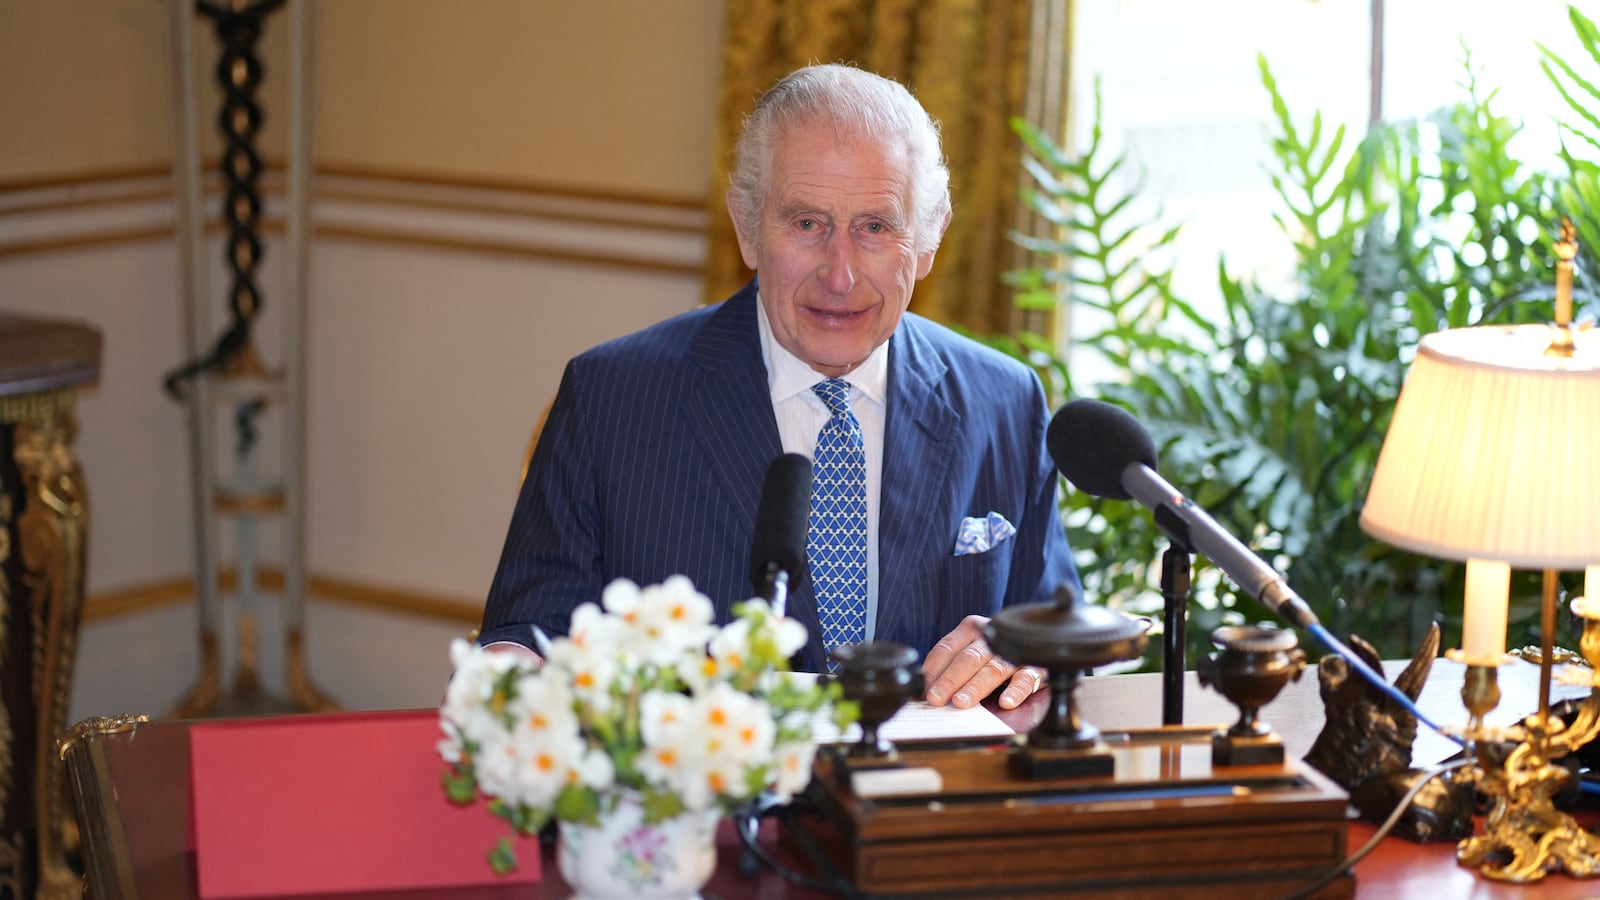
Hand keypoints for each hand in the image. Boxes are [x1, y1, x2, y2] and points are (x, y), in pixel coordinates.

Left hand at [920, 615, 1044, 709]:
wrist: (1035, 646)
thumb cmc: (992, 658)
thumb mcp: (968, 655)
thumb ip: (948, 669)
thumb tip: (924, 692)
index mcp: (971, 629)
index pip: (947, 648)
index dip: (933, 669)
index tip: (923, 690)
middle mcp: (992, 637)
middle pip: (968, 658)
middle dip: (950, 680)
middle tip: (936, 698)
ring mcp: (1014, 651)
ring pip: (993, 668)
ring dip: (975, 687)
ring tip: (961, 702)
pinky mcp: (1035, 666)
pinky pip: (1025, 678)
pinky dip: (1015, 690)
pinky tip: (1006, 702)